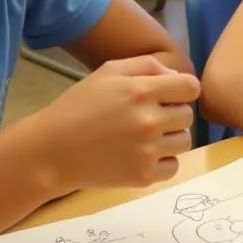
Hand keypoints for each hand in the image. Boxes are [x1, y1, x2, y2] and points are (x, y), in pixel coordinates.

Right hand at [38, 55, 199, 191]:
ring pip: (184, 141)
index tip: (170, 95)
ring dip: (170, 137)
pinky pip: (173, 167)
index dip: (183, 89)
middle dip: (173, 113)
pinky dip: (163, 162)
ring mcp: (147, 151)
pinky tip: (143, 155)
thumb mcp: (108, 72)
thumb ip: (146, 66)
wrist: (51, 151)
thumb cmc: (78, 106)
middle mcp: (149, 121)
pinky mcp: (142, 176)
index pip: (191, 87)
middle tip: (149, 117)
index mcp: (141, 91)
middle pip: (187, 115)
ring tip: (145, 136)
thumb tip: (175, 77)